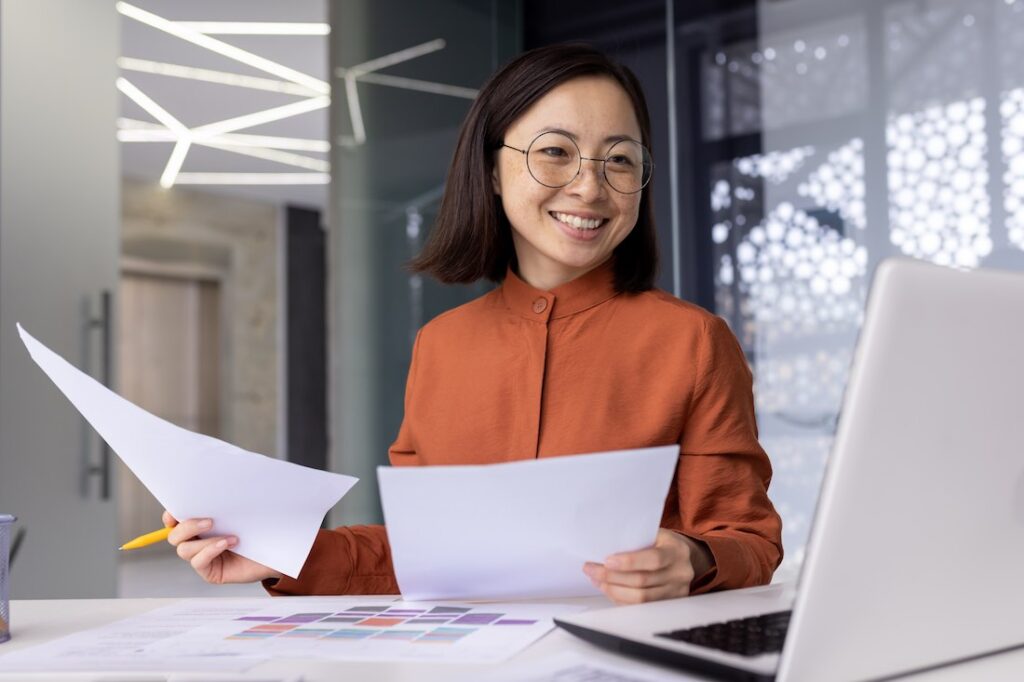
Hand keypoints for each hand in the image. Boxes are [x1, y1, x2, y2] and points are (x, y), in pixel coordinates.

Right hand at [163, 510, 282, 584]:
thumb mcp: (244, 510)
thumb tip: (219, 482)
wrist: (277, 551)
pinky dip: (211, 550)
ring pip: (184, 549)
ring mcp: (203, 557)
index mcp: (201, 523)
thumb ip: (228, 501)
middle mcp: (198, 540)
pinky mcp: (210, 571)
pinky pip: (199, 562)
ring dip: (204, 540)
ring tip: (228, 534)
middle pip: (175, 535)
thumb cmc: (260, 528)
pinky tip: (229, 543)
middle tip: (209, 521)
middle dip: (187, 526)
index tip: (176, 510)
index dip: (172, 514)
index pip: (176, 519)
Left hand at [583, 528, 712, 604]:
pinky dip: (621, 599)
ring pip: (641, 598)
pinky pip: (641, 607)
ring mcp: (676, 591)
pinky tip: (609, 590)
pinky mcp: (669, 604)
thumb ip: (636, 540)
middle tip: (591, 569)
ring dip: (613, 590)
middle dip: (612, 577)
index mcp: (676, 551)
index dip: (629, 562)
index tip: (607, 561)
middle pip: (643, 581)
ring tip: (597, 580)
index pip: (654, 559)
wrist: (685, 558)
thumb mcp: (655, 534)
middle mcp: (680, 573)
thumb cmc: (662, 543)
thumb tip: (604, 546)